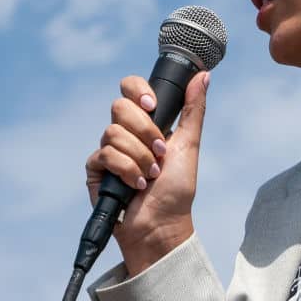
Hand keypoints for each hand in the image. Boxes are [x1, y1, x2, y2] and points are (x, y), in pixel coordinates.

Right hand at [85, 70, 209, 275]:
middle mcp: (125, 132)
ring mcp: (109, 150)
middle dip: (144, 131)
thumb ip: (194, 109)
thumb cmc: (177, 189)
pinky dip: (126, 170)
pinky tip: (137, 185)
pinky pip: (104, 155)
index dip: (138, 91)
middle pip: (120, 106)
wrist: (162, 224)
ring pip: (113, 132)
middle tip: (160, 152)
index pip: (131, 88)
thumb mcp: (190, 145)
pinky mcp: (97, 169)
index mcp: (146, 121)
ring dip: (139, 157)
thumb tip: (203, 76)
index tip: (153, 106)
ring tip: (152, 175)